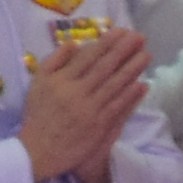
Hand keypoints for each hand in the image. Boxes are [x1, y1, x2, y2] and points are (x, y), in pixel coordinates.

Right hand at [12, 29, 152, 182]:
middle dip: (124, 51)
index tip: (120, 31)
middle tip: (139, 37)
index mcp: (60, 81)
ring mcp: (89, 110)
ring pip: (114, 85)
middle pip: (104, 68)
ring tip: (146, 55)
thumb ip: (53, 61)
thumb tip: (74, 43)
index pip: (87, 57)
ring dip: (133, 69)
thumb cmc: (38, 115)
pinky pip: (118, 107)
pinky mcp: (99, 126)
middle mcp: (76, 93)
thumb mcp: (37, 84)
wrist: (38, 151)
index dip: (106, 43)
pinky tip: (142, 84)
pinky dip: (131, 95)